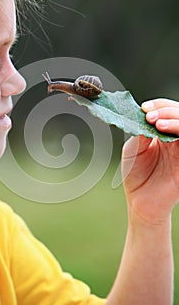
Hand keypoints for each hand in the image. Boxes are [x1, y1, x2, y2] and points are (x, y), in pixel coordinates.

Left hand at [122, 98, 178, 224]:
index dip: (160, 106)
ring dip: (174, 118)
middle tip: (149, 115)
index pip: (169, 112)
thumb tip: (147, 116)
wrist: (139, 202)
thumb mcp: (133, 148)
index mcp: (164, 134)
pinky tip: (163, 131)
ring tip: (156, 122)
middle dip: (166, 110)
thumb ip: (141, 132)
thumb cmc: (135, 175)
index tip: (145, 108)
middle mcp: (176, 140)